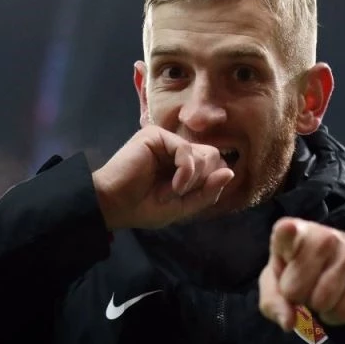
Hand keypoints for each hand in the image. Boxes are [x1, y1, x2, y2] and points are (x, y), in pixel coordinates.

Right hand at [92, 125, 234, 229]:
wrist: (114, 205)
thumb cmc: (144, 208)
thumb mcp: (184, 206)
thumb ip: (208, 191)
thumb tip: (230, 172)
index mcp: (184, 165)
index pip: (215, 165)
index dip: (209, 184)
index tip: (189, 198)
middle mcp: (177, 150)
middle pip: (213, 157)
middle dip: (202, 181)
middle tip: (180, 194)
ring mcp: (167, 141)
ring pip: (204, 154)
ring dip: (192, 180)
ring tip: (170, 192)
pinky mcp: (156, 135)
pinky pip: (186, 150)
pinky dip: (186, 171)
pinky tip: (175, 186)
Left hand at [258, 217, 344, 330]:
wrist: (334, 258)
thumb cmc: (295, 268)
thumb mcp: (274, 281)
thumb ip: (273, 302)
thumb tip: (289, 323)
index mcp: (292, 231)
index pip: (287, 231)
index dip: (287, 232)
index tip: (289, 228)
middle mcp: (323, 236)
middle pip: (295, 289)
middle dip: (294, 296)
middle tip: (301, 283)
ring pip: (321, 302)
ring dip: (315, 307)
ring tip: (317, 289)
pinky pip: (343, 312)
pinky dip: (334, 315)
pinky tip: (333, 298)